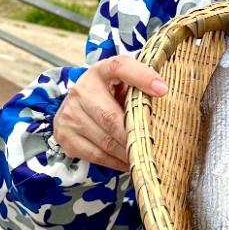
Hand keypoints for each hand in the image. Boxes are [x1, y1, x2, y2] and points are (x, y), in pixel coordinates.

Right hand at [51, 55, 166, 171]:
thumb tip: (163, 94)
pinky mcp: (65, 135)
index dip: (142, 77)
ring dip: (128, 152)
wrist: (76, 106)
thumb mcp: (123, 82)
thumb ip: (140, 85)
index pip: (120, 67)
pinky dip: (116, 162)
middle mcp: (81, 90)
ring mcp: (70, 114)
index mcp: (101, 71)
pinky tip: (128, 162)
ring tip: (144, 156)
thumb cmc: (110, 94)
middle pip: (112, 117)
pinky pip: (96, 155)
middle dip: (135, 134)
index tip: (163, 90)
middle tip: (154, 145)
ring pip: (106, 141)